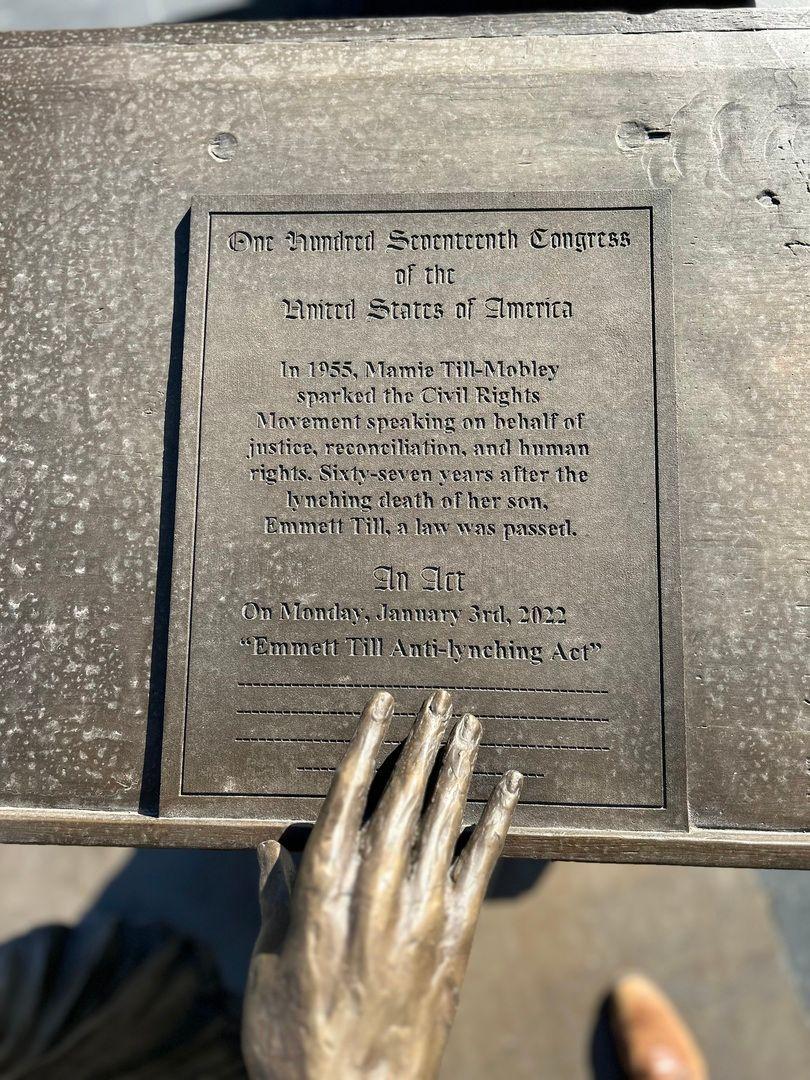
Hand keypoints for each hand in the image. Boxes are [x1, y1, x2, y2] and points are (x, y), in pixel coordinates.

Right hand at [242, 689, 522, 1079]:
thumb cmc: (294, 1033)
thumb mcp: (268, 960)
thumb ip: (275, 895)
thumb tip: (271, 845)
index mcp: (322, 883)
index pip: (348, 791)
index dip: (368, 741)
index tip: (384, 704)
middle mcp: (374, 883)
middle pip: (403, 793)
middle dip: (423, 740)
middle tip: (441, 699)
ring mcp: (420, 907)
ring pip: (445, 816)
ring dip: (460, 764)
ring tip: (472, 724)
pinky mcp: (455, 935)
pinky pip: (482, 863)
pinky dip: (497, 819)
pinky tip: (509, 786)